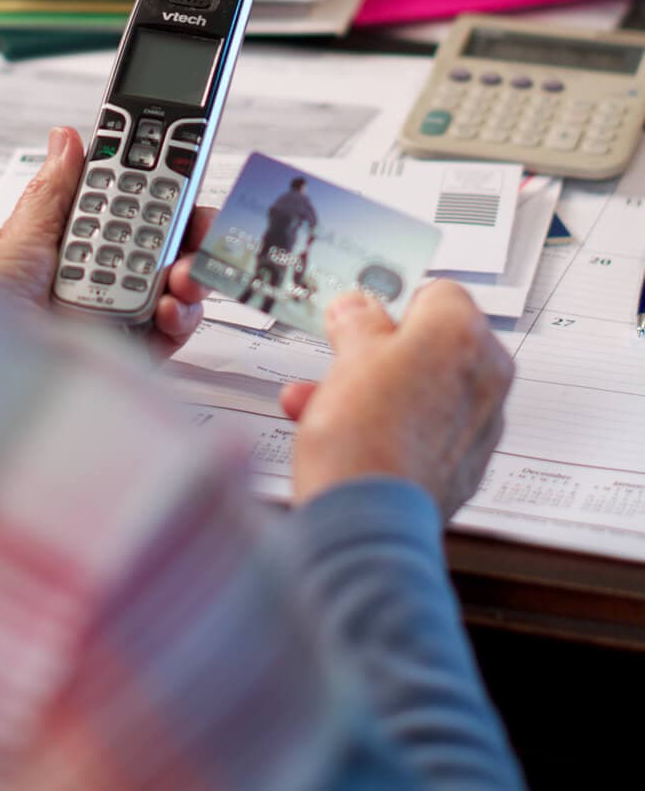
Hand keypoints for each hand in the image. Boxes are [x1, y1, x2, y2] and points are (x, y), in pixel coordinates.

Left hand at [0, 126, 207, 353]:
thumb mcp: (11, 244)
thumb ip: (51, 195)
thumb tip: (67, 140)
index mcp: (60, 247)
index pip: (121, 212)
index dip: (158, 195)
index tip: (184, 183)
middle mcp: (87, 282)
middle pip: (155, 249)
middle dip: (184, 234)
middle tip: (198, 227)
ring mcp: (106, 322)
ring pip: (168, 291)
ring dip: (187, 275)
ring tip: (183, 274)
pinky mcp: (120, 361)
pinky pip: (165, 337)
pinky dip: (180, 319)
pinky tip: (173, 308)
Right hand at [280, 280, 513, 519]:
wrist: (368, 521)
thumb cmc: (365, 436)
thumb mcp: (347, 355)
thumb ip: (357, 321)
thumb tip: (357, 310)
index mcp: (464, 334)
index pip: (435, 291)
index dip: (392, 302)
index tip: (362, 315)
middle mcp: (486, 377)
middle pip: (432, 345)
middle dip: (382, 351)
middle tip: (344, 357)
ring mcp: (481, 427)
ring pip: (425, 388)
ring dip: (377, 390)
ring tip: (326, 402)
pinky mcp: (465, 467)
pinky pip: (427, 429)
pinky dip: (392, 426)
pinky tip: (345, 434)